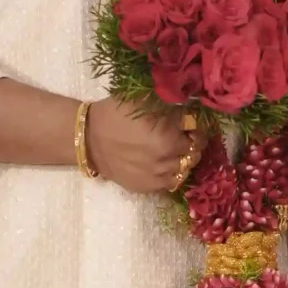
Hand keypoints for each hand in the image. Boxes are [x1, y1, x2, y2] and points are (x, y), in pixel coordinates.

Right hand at [85, 98, 203, 194]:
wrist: (89, 138)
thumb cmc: (116, 113)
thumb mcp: (145, 100)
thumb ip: (171, 105)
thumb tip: (191, 107)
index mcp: (170, 137)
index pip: (199, 132)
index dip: (197, 126)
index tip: (191, 123)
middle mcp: (168, 159)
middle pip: (195, 152)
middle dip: (192, 142)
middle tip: (183, 135)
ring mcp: (158, 176)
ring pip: (185, 169)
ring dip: (183, 159)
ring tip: (173, 150)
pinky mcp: (147, 187)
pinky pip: (171, 182)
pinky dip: (172, 172)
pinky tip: (163, 163)